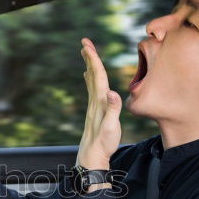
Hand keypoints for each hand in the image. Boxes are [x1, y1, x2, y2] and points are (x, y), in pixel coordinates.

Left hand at [77, 38, 122, 169]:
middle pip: (93, 74)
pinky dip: (91, 78)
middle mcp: (95, 101)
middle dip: (90, 57)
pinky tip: (88, 76)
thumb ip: (112, 110)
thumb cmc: (103, 143)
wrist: (92, 156)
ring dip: (90, 65)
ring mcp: (93, 105)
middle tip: (85, 42)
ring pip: (91, 80)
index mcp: (100, 101)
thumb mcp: (111, 127)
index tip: (87, 45)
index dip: (93, 60)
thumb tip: (113, 93)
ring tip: (86, 53)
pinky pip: (92, 89)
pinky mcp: (94, 110)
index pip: (98, 76)